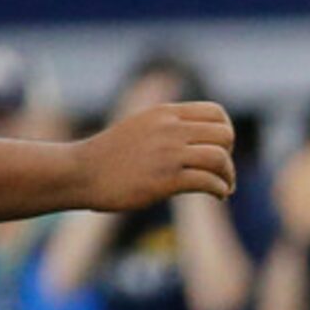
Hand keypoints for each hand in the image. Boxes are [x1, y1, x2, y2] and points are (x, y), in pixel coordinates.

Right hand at [76, 100, 234, 210]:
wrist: (80, 173)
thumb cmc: (108, 155)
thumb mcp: (140, 126)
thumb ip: (167, 126)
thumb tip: (194, 135)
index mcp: (165, 113)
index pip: (216, 113)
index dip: (225, 132)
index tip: (218, 149)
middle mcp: (170, 129)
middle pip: (224, 134)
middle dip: (229, 154)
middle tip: (221, 171)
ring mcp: (168, 154)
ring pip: (220, 158)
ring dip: (228, 176)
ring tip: (224, 188)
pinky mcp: (165, 180)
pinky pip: (208, 181)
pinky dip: (219, 190)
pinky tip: (217, 196)